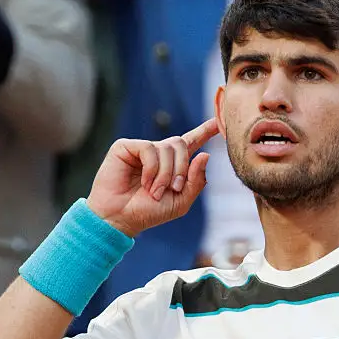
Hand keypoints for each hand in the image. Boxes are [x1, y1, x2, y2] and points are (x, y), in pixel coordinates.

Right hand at [86, 119, 219, 237]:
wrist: (119, 218)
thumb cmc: (147, 212)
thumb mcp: (180, 202)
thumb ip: (195, 181)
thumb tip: (205, 154)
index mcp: (173, 165)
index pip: (192, 142)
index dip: (205, 131)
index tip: (219, 120)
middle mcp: (158, 153)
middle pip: (182, 144)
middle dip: (182, 168)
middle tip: (173, 188)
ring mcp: (141, 149)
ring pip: (167, 148)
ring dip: (165, 174)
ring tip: (154, 191)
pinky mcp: (125, 147)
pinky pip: (149, 149)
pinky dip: (151, 169)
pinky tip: (144, 183)